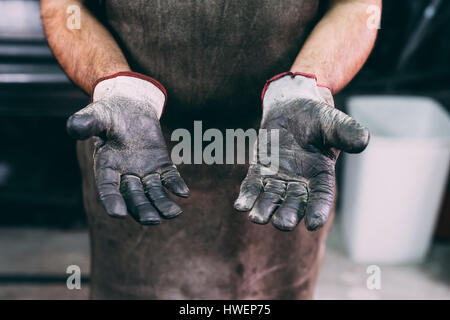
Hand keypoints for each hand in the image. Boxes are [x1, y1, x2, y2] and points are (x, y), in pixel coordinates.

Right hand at [67, 72, 188, 224]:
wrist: (130, 107)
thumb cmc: (110, 112)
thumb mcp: (97, 114)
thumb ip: (87, 122)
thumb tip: (75, 128)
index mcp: (106, 165)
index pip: (107, 187)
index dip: (112, 200)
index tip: (118, 214)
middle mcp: (125, 173)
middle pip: (133, 196)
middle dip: (142, 209)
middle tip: (153, 220)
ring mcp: (144, 171)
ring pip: (153, 192)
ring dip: (162, 203)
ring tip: (174, 214)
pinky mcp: (160, 165)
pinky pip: (169, 178)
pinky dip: (175, 185)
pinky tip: (184, 193)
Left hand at [234, 72, 368, 230]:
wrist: (292, 107)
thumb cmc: (317, 117)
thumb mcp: (333, 122)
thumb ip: (346, 132)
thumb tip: (363, 141)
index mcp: (321, 176)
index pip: (321, 197)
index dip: (318, 210)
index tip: (313, 224)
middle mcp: (299, 183)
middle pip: (294, 203)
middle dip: (288, 214)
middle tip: (282, 224)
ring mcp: (278, 178)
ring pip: (271, 199)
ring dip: (264, 209)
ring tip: (256, 218)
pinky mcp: (259, 171)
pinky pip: (252, 186)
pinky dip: (247, 196)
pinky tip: (240, 205)